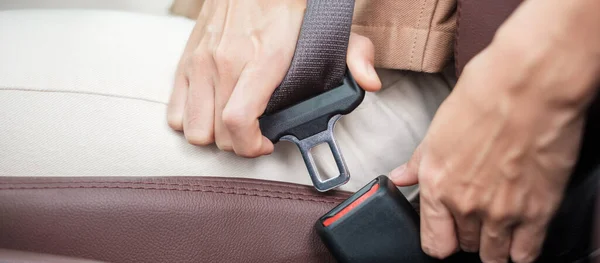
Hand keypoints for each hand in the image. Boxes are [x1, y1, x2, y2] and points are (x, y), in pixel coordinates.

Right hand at [167, 0, 380, 156]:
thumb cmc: (290, 6)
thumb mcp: (331, 29)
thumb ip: (356, 56)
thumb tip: (370, 83)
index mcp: (262, 60)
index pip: (238, 121)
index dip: (250, 147)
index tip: (266, 143)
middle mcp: (224, 63)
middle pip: (216, 134)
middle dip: (238, 144)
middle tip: (256, 133)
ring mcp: (200, 62)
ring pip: (192, 129)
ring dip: (213, 135)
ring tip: (233, 124)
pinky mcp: (186, 60)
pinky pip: (175, 111)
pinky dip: (190, 120)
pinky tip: (213, 110)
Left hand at [390, 0, 599, 261]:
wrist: (529, 83)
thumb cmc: (485, 95)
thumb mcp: (438, 128)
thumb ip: (419, 161)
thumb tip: (401, 177)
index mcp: (436, 184)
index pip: (432, 241)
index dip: (439, 239)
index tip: (447, 232)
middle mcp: (464, 204)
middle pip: (464, 245)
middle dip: (468, 234)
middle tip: (477, 216)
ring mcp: (501, 212)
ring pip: (493, 255)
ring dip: (495, 245)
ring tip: (500, 227)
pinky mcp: (536, 211)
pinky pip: (525, 253)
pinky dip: (521, 250)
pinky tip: (520, 238)